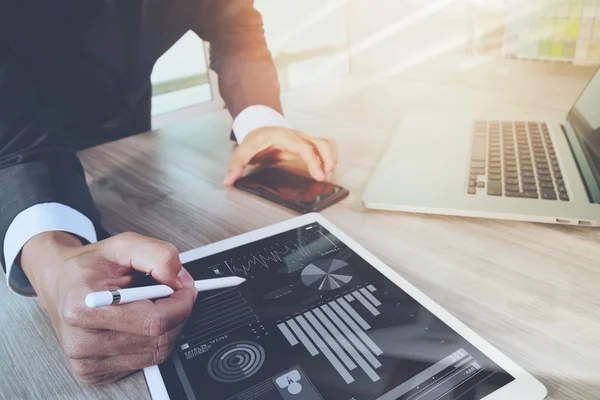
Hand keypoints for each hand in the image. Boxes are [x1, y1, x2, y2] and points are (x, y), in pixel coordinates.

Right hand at [21, 231, 196, 384]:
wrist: (60, 283)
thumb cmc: (88, 267)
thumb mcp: (124, 244)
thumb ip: (158, 255)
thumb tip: (181, 279)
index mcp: (85, 307)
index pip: (154, 321)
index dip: (181, 304)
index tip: (185, 289)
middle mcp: (82, 341)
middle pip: (160, 339)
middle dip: (177, 313)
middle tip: (170, 293)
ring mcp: (87, 361)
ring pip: (157, 352)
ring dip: (167, 327)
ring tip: (148, 305)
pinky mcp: (94, 372)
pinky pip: (145, 361)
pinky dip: (152, 341)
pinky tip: (137, 323)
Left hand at [223, 126, 337, 185]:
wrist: (259, 130)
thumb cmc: (255, 140)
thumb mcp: (243, 150)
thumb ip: (236, 165)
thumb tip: (228, 180)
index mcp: (284, 136)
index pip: (304, 147)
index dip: (313, 162)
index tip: (318, 176)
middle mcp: (297, 136)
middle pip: (321, 143)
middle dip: (328, 161)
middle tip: (326, 178)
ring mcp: (304, 140)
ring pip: (326, 144)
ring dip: (331, 159)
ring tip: (328, 176)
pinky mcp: (308, 146)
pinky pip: (325, 147)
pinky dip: (330, 157)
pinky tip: (326, 170)